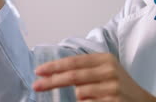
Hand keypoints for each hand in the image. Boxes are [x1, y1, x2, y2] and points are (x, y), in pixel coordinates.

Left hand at [32, 53, 155, 101]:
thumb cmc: (118, 85)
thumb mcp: (104, 70)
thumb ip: (84, 69)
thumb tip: (53, 73)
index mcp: (104, 59)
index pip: (73, 61)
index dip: (54, 66)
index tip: (39, 71)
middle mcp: (109, 70)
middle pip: (73, 76)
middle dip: (52, 81)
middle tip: (37, 85)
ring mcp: (112, 87)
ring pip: (80, 93)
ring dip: (79, 97)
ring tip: (93, 95)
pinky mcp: (114, 101)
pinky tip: (98, 100)